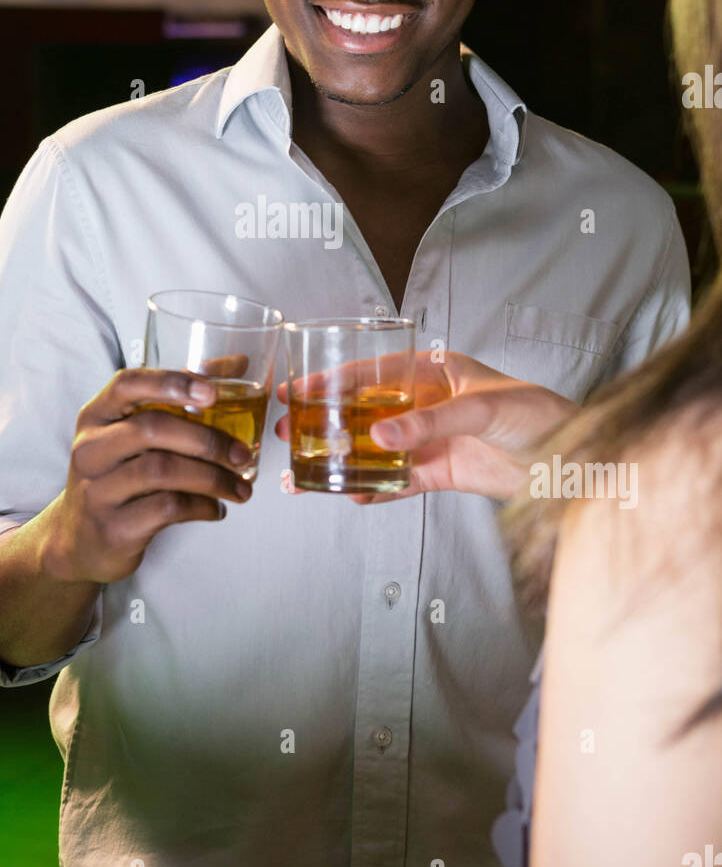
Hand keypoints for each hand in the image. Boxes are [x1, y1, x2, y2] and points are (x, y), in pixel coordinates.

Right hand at [43, 367, 253, 583]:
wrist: (80, 541)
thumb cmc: (118, 476)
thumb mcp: (134, 434)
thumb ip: (180, 397)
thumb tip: (237, 363)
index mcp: (96, 416)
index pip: (127, 384)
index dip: (171, 382)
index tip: (213, 392)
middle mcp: (90, 449)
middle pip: (152, 429)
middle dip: (207, 440)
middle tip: (241, 454)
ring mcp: (97, 490)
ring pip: (163, 471)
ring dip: (213, 478)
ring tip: (240, 487)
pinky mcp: (113, 526)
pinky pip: (166, 508)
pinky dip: (201, 506)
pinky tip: (216, 508)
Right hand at [274, 351, 575, 503]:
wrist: (577, 464)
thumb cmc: (543, 416)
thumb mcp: (484, 408)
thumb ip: (431, 421)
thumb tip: (380, 435)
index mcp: (436, 370)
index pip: (374, 370)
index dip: (333, 380)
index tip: (298, 390)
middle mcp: (428, 402)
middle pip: (366, 410)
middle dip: (325, 421)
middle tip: (288, 433)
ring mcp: (432, 439)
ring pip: (375, 449)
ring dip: (341, 460)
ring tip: (304, 477)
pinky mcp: (442, 473)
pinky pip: (397, 482)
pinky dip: (372, 489)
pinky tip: (348, 496)